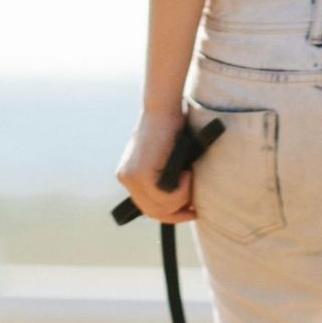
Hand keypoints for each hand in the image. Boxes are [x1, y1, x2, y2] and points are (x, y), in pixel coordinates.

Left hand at [116, 107, 197, 223]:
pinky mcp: (140, 175)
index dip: (170, 215)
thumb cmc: (173, 128)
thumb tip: (184, 205)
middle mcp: (126, 178)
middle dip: (177, 212)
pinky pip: (165, 198)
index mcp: (129, 176)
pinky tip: (186, 174)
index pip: (147, 208)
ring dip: (182, 198)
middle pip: (153, 212)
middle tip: (195, 205)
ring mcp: (130, 177)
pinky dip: (182, 190)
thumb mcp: (168, 160)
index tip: (189, 212)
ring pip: (161, 207)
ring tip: (190, 177)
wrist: (165, 107)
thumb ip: (168, 180)